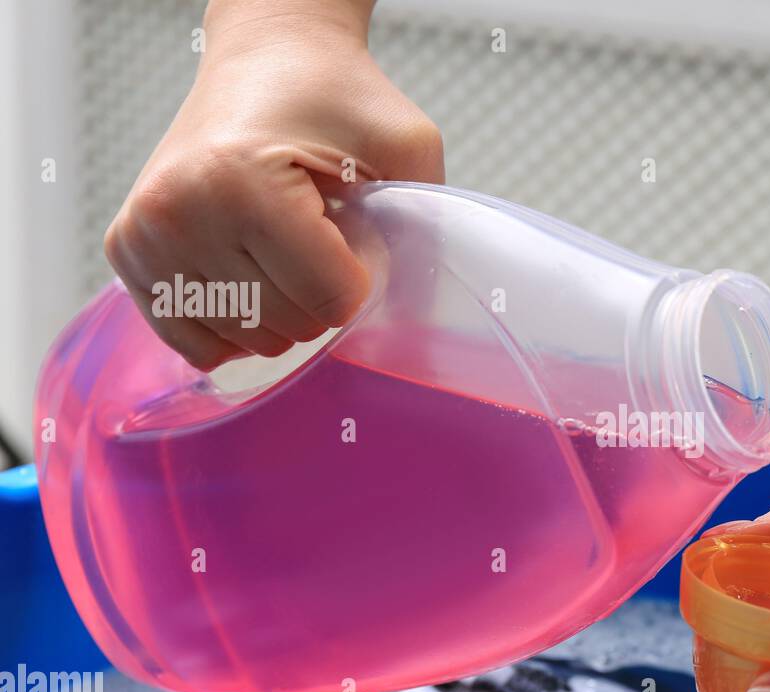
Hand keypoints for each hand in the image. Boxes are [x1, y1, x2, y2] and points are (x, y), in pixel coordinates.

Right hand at [104, 2, 443, 369]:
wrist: (268, 58)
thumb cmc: (336, 99)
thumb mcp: (406, 145)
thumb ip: (427, 225)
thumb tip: (419, 320)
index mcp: (241, 182)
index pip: (329, 300)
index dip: (360, 278)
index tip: (353, 232)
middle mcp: (179, 210)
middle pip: (288, 325)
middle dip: (321, 295)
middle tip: (317, 235)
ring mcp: (144, 234)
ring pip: (246, 338)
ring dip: (280, 309)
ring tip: (280, 246)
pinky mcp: (127, 250)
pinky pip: (193, 340)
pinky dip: (233, 324)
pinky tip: (249, 278)